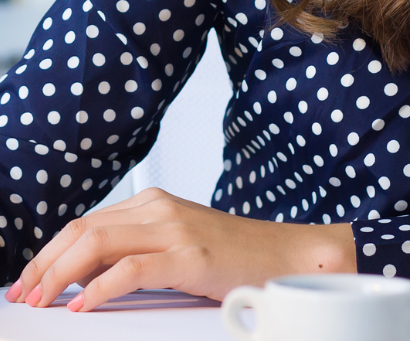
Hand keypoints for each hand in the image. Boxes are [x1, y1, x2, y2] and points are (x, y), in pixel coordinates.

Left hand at [4, 186, 356, 311]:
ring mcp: (174, 228)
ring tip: (43, 302)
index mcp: (153, 202)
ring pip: (96, 244)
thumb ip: (136, 249)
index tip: (27, 280)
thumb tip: (84, 276)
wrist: (283, 253)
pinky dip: (96, 289)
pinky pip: (128, 269)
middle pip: (82, 230)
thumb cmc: (232, 255)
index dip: (48, 252)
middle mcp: (159, 207)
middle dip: (44, 265)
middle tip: (24, 296)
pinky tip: (81, 306)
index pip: (85, 222)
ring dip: (59, 276)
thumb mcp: (177, 245)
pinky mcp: (187, 255)